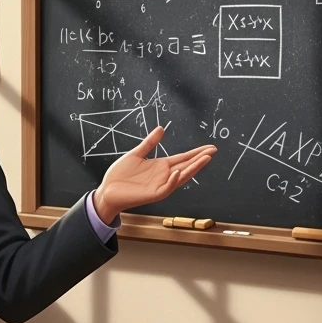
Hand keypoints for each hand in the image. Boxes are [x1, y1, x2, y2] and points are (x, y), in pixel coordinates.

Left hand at [93, 127, 215, 224]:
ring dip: (193, 168)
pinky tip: (178, 172)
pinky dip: (173, 180)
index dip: (196, 153)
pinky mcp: (154, 194)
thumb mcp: (136, 154)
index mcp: (161, 166)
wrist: (108, 190)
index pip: (183, 158)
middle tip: (213, 151)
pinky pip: (167, 187)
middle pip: (186, 166)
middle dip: (200, 159)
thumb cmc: (121, 175)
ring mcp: (161, 185)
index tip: (210, 147)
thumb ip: (149, 143)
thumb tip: (161, 128)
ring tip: (205, 159)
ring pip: (181, 177)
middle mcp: (164, 175)